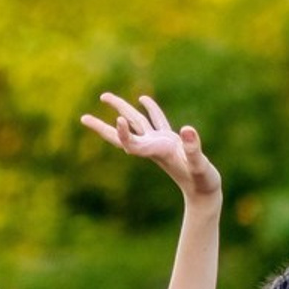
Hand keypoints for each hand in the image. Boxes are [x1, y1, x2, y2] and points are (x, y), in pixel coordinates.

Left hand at [81, 93, 221, 201]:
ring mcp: (161, 144)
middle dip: (103, 128)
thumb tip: (187, 130)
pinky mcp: (170, 142)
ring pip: (136, 123)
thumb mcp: (200, 166)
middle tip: (83, 119)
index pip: (132, 144)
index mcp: (158, 153)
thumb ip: (193, 149)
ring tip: (104, 96)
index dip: (122, 132)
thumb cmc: (203, 182)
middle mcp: (154, 148)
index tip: (118, 120)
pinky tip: (143, 98)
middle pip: (123, 136)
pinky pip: (156, 121)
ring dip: (121, 109)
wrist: (205, 192)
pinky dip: (150, 109)